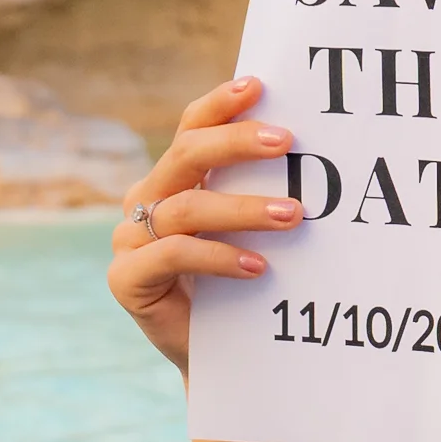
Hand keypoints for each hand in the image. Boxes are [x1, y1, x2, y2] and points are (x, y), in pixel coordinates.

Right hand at [106, 78, 301, 373]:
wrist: (224, 355)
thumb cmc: (244, 283)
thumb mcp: (254, 230)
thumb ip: (264, 189)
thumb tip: (315, 147)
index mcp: (173, 179)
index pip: (191, 128)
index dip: (220, 105)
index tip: (259, 85)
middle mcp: (145, 200)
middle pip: (185, 156)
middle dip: (237, 143)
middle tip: (287, 142)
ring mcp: (129, 240)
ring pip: (185, 208)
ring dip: (244, 208)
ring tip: (293, 215)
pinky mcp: (126, 280)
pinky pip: (170, 255)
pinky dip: (217, 256)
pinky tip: (256, 266)